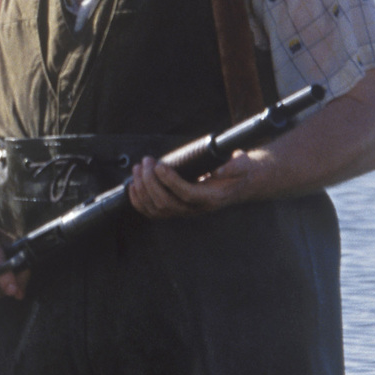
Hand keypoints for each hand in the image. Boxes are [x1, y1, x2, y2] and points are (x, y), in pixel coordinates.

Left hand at [127, 148, 263, 219]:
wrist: (239, 183)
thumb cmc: (238, 171)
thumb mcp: (242, 164)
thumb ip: (235, 166)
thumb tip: (219, 171)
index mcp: (211, 197)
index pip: (186, 193)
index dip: (170, 181)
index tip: (159, 165)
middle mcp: (196, 208)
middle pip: (167, 202)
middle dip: (151, 182)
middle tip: (146, 162)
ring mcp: (185, 211)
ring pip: (157, 209)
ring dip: (142, 189)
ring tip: (138, 169)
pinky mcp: (176, 209)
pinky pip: (152, 212)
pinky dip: (138, 201)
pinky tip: (132, 186)